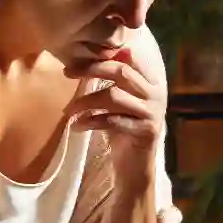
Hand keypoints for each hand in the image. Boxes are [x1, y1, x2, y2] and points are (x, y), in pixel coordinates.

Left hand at [64, 38, 166, 185]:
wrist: (135, 167)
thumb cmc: (123, 132)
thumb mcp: (117, 102)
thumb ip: (110, 82)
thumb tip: (85, 57)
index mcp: (150, 82)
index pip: (127, 58)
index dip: (101, 55)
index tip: (75, 60)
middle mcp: (156, 93)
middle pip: (121, 71)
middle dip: (91, 70)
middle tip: (67, 73)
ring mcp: (152, 112)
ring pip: (114, 96)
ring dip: (86, 101)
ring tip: (68, 110)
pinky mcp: (146, 131)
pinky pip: (113, 121)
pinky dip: (91, 121)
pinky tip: (76, 126)